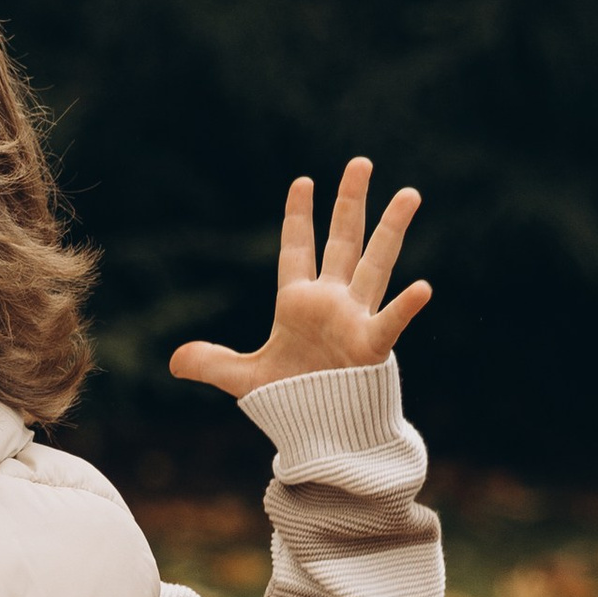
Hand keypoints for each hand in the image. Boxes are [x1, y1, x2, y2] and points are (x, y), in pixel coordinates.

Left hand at [170, 158, 430, 397]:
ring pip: (375, 264)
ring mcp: (354, 320)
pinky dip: (405, 307)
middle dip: (350, 202)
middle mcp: (330, 302)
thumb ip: (212, 363)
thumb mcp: (244, 379)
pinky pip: (390, 322)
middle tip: (360, 162)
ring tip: (409, 193)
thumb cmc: (290, 403)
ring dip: (391, 230)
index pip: (297, 249)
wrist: (322, 434)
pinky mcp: (371, 347)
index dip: (298, 217)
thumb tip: (174, 362)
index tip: (303, 181)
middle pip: (343, 241)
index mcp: (297, 303)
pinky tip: (423, 287)